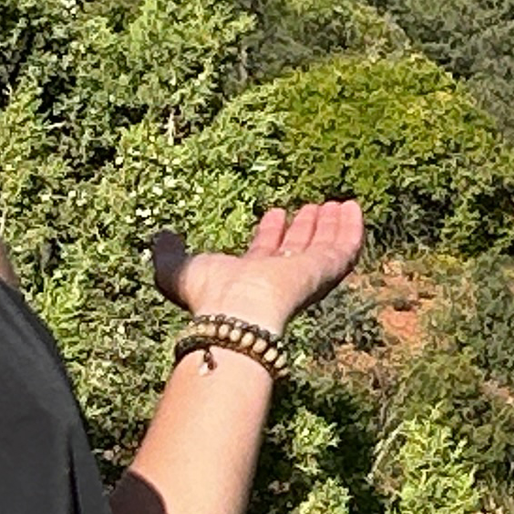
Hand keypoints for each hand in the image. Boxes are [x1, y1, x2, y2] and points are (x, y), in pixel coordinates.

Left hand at [150, 203, 365, 341]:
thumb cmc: (208, 295)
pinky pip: (345, 247)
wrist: (238, 310)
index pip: (265, 252)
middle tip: (311, 207)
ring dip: (329, 224)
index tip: (275, 212)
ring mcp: (306, 274)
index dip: (270, 233)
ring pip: (323, 246)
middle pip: (297, 249)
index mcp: (250, 277)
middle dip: (304, 228)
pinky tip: (353, 207)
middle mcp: (280, 277)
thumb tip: (160, 237)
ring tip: (336, 203)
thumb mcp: (179, 268)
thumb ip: (168, 253)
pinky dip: (351, 227)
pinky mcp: (326, 270)